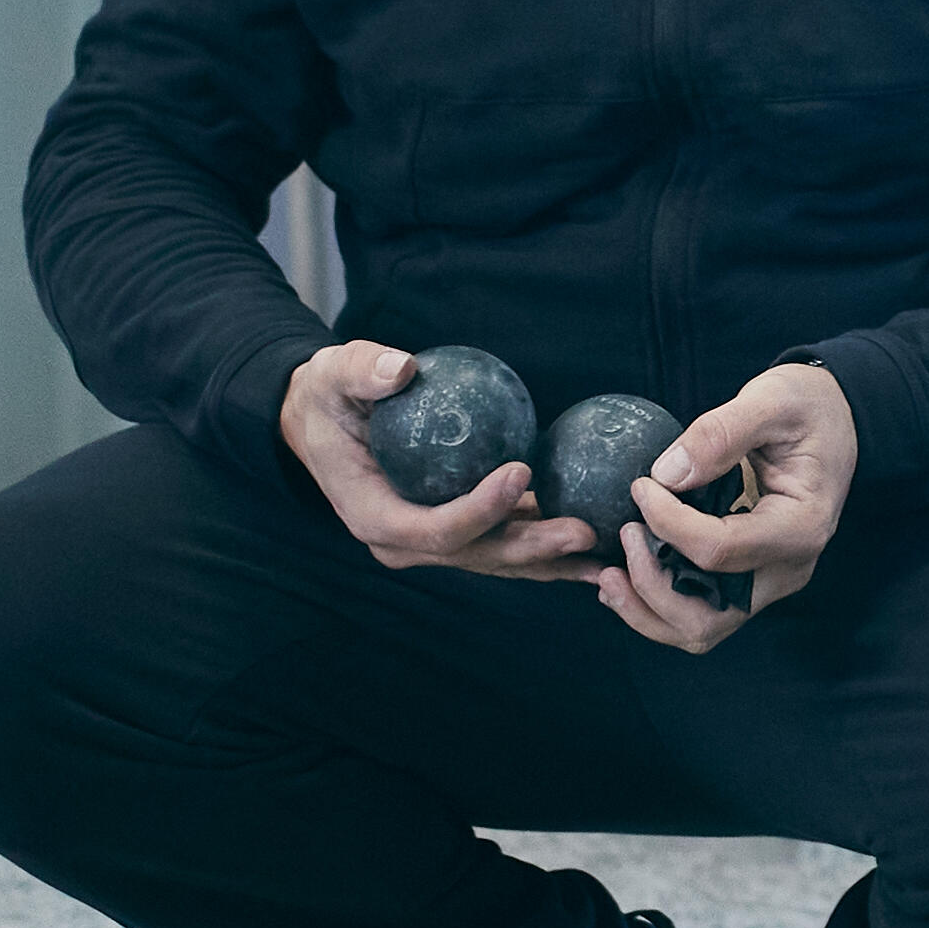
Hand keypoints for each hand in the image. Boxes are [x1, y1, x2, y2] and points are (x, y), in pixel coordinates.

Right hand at [278, 341, 605, 580]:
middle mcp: (403, 542)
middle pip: (476, 554)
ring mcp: (430, 542)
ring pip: (497, 558)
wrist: (322, 420)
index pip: (432, 528)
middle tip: (584, 532)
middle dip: (531, 548)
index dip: (479, 509)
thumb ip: (363, 371)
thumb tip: (401, 367)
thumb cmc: (331, 395)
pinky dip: (545, 544)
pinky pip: (503, 541)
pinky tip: (595, 538)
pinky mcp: (455, 531)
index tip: (521, 470)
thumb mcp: (335, 373)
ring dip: (551, 559)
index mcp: (373, 514)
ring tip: (606, 554)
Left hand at [605, 362, 855, 650]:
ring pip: (701, 628)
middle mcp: (788, 569)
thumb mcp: (772, 400)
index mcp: (800, 527)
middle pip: (709, 616)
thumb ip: (720, 433)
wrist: (835, 421)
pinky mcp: (751, 581)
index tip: (640, 486)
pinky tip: (626, 576)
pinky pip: (701, 612)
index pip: (720, 550)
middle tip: (623, 535)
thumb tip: (666, 474)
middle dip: (652, 587)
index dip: (667, 524)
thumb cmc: (808, 409)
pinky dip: (657, 605)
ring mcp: (770, 581)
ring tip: (608, 576)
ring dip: (648, 610)